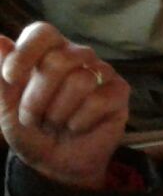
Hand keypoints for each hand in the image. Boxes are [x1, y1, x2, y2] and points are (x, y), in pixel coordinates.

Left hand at [0, 22, 128, 190]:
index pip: (43, 33)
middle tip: (33, 118)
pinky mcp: (119, 91)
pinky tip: (78, 126)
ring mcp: (101, 71)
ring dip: (58, 114)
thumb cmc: (31, 130)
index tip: (10, 76)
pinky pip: (98, 100)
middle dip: (37, 98)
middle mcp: (77, 56)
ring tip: (56, 123)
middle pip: (58, 61)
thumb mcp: (7, 108)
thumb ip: (2, 78)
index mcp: (47, 52)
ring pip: (79, 82)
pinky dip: (79, 122)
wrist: (55, 162)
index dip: (26, 52)